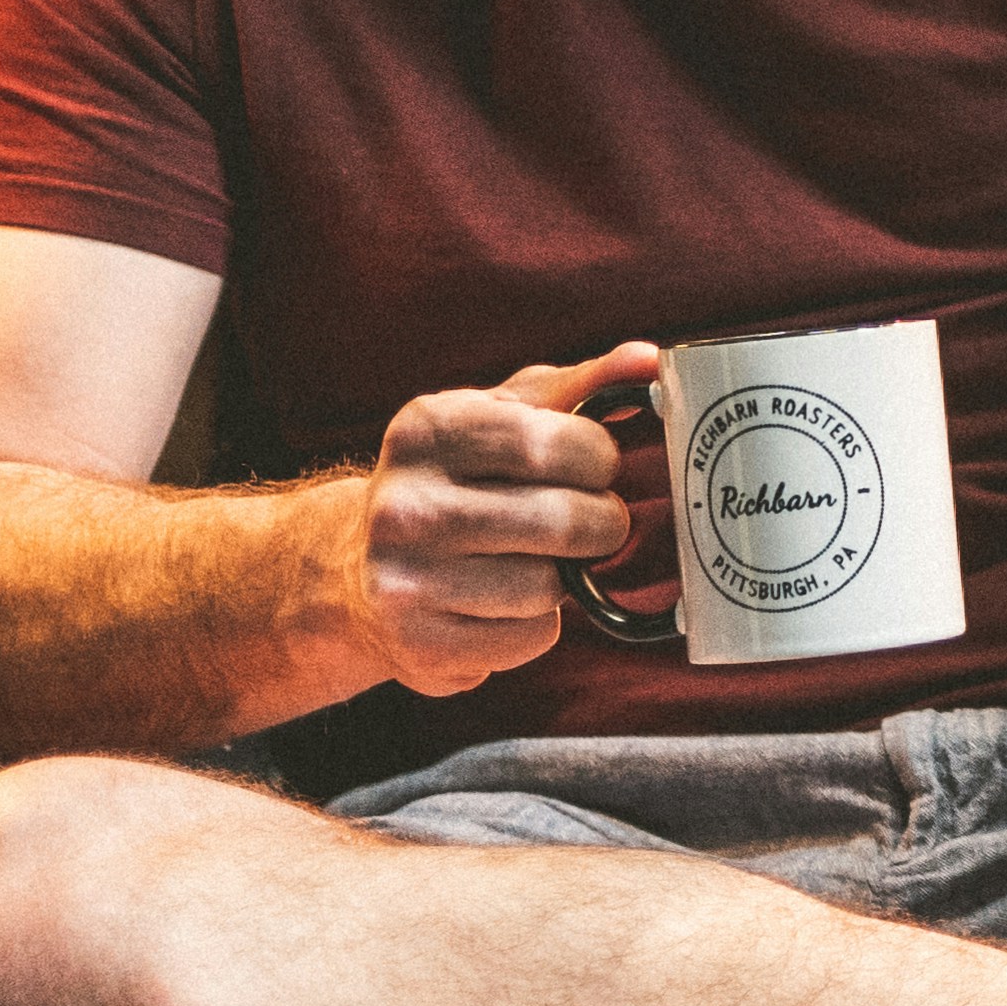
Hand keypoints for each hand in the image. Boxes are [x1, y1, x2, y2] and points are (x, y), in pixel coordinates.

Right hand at [320, 344, 662, 692]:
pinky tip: (499, 603)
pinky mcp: (418, 644)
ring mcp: (404, 578)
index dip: (599, 458)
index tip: (592, 464)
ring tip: (533, 559)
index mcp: (427, 430)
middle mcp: (405, 504)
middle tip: (588, 519)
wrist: (357, 571)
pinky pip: (528, 638)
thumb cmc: (458, 481)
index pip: (561, 443)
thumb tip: (649, 361)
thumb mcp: (503, 417)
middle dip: (600, 522)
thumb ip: (581, 386)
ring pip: (549, 586)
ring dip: (564, 578)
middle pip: (566, 522)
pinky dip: (535, 625)